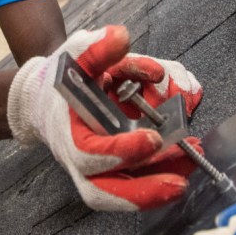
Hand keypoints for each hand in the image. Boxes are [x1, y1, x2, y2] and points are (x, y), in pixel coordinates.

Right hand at [7, 26, 199, 211]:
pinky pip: (133, 188)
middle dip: (143, 191)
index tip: (151, 138)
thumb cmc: (64, 79)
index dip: (119, 150)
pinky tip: (184, 164)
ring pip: (122, 195)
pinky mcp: (111, 174)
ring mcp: (94, 172)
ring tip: (190, 167)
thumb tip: (120, 39)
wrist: (45, 98)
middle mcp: (78, 160)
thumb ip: (99, 47)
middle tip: (179, 181)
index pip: (89, 153)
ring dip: (159, 188)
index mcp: (68, 131)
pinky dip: (160, 178)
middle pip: (105, 191)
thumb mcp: (78, 54)